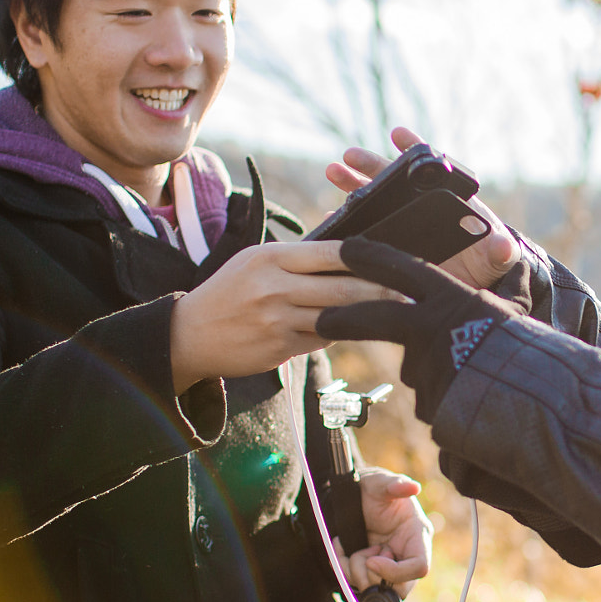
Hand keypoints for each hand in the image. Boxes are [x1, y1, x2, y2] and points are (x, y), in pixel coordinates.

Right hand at [168, 241, 395, 390]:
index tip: (395, 258)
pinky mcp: (280, 348)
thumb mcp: (254, 261)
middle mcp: (275, 287)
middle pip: (343, 288)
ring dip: (368, 314)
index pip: (332, 253)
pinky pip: (322, 339)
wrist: (189, 333)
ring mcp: (278, 320)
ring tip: (397, 311)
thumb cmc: (229, 291)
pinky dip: (339, 333)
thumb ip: (296, 259)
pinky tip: (354, 328)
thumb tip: (346, 255)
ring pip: (337, 316)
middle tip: (411, 291)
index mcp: (271, 258)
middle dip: (382, 290)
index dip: (368, 256)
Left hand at [315, 238, 524, 421]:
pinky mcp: (427, 399)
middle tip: (322, 321)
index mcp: (449, 297)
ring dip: (432, 371)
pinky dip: (445, 399)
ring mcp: (425, 364)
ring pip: (414, 364)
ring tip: (464, 381)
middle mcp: (430, 327)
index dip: (369, 257)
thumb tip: (513, 252)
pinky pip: (431, 397)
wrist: (536, 399)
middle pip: (374, 316)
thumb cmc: (528, 350)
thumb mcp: (516, 309)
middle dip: (342, 318)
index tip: (345, 249)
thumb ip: (509, 281)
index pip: (399, 268)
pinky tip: (467, 403)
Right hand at [324, 126, 519, 289]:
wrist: (472, 289)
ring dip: (352, 185)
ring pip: (374, 199)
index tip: (397, 133)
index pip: (429, 169)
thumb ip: (500, 252)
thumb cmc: (487, 265)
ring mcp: (402, 226)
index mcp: (446, 201)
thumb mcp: (496, 259)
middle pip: (392, 180)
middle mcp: (419, 208)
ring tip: (333, 172)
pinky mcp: (389, 246)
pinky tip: (331, 219)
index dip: (414, 148)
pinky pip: (364, 231)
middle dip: (371, 165)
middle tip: (349, 156)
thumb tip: (504, 244)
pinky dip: (347, 223)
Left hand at [347, 467, 430, 599]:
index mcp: (418, 536)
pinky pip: (360, 585)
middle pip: (401, 588)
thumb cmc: (372, 488)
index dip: (396, 572)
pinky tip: (342, 551)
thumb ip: (395, 485)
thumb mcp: (380, 483)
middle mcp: (407, 554)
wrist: (353, 496)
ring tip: (352, 549)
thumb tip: (412, 487)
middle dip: (374, 577)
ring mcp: (391, 565)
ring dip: (357, 573)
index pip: (419, 567)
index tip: (371, 561)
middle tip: (362, 555)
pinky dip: (345, 572)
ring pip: (379, 590)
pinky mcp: (374, 571)